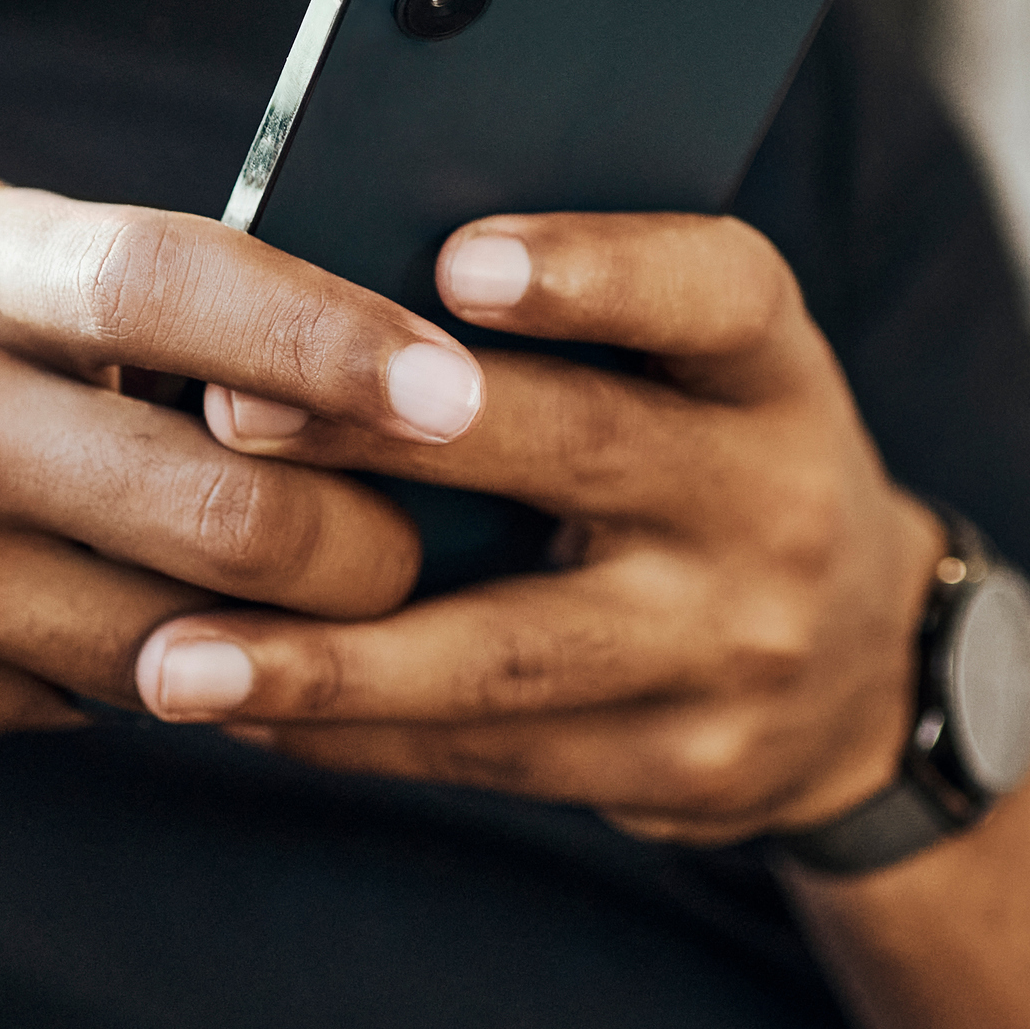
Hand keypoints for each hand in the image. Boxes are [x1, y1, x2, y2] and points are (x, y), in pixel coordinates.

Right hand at [0, 163, 482, 762]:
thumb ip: (107, 282)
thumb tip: (340, 347)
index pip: (180, 290)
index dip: (334, 344)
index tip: (461, 384)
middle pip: (224, 515)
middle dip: (367, 547)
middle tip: (424, 536)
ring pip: (175, 646)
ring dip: (273, 637)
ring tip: (319, 598)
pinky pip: (73, 705)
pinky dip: (128, 672)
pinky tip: (117, 623)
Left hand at [130, 213, 947, 842]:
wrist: (854, 674)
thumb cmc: (695, 457)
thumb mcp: (686, 369)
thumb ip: (559, 320)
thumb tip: (317, 273)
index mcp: (768, 364)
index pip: (711, 292)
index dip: (595, 272)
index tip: (458, 264)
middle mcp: (773, 498)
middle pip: (584, 452)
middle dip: (395, 441)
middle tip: (230, 418)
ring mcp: (734, 646)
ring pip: (513, 650)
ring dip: (332, 659)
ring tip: (175, 659)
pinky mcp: (681, 764)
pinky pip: (491, 753)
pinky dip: (349, 733)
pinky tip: (231, 710)